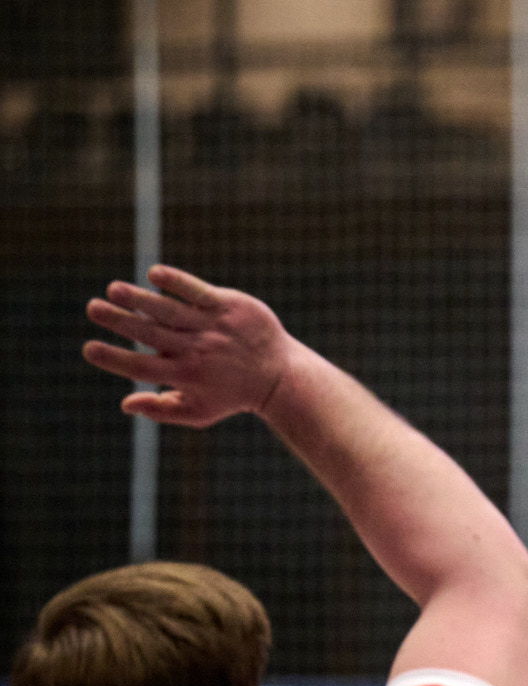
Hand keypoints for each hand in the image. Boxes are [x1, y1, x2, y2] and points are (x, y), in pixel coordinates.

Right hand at [83, 266, 306, 425]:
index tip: (89, 349)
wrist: (280, 377)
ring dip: (140, 300)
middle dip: (119, 322)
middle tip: (93, 308)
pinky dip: (178, 283)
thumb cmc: (233, 395)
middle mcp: (197, 351)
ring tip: (114, 290)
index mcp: (186, 376)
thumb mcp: (200, 411)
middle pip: (150, 335)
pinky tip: (154, 273)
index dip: (114, 359)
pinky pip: (199, 292)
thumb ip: (162, 409)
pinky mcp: (229, 306)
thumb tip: (125, 405)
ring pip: (170, 311)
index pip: (141, 367)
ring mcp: (213, 326)